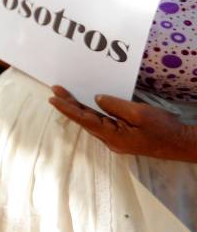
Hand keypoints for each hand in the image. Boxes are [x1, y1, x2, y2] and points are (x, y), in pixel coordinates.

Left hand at [48, 86, 196, 161]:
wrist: (180, 144)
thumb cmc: (163, 129)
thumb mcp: (139, 113)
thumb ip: (115, 105)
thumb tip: (96, 99)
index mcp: (113, 136)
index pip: (84, 119)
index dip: (67, 108)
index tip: (53, 98)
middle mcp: (110, 140)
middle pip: (85, 120)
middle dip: (69, 104)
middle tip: (56, 89)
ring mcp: (116, 140)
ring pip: (92, 121)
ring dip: (79, 107)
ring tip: (65, 93)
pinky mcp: (122, 137)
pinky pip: (102, 123)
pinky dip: (91, 112)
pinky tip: (86, 104)